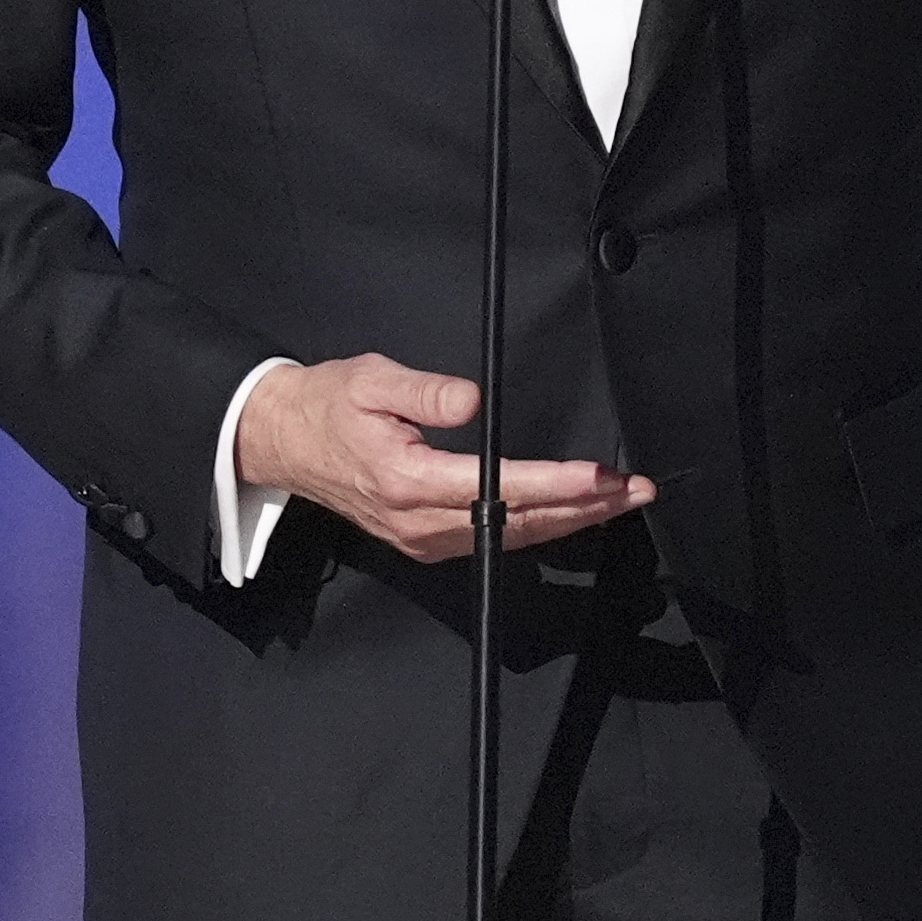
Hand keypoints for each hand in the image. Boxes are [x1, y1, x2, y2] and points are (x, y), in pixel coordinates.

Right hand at [236, 353, 653, 561]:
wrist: (284, 441)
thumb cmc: (329, 405)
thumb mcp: (370, 379)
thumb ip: (424, 390)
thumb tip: (472, 399)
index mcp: (408, 481)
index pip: (498, 487)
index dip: (555, 484)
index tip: (600, 476)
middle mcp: (419, 521)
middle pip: (518, 522)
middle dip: (584, 508)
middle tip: (638, 490)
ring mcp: (422, 538)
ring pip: (512, 538)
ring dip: (570, 521)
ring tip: (620, 501)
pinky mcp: (425, 541)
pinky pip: (494, 540)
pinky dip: (540, 528)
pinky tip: (573, 513)